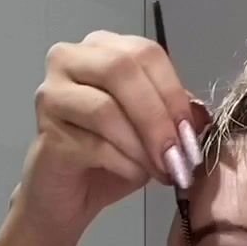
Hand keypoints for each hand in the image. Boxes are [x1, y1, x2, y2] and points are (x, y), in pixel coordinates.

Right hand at [19, 31, 208, 228]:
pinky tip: (136, 175)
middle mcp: (71, 60)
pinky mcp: (47, 132)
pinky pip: (94, 144)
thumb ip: (173, 112)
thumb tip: (200, 116)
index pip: (146, 53)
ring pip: (106, 109)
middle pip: (122, 70)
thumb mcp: (153, 130)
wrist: (70, 197)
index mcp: (103, 48)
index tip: (192, 132)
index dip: (174, 92)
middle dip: (158, 116)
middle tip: (179, 153)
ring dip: (142, 145)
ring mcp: (53, 93)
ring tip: (162, 171)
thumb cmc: (111, 158)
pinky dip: (124, 163)